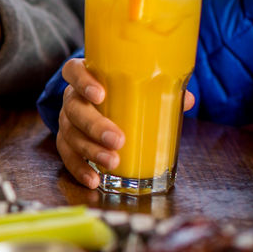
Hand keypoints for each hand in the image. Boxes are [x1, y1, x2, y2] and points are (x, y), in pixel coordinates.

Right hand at [57, 58, 195, 188]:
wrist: (100, 107)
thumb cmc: (121, 95)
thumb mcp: (136, 88)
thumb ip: (159, 92)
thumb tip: (186, 100)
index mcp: (86, 78)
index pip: (73, 71)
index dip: (83, 81)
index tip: (100, 95)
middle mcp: (72, 98)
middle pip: (74, 108)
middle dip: (94, 126)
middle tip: (117, 140)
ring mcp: (67, 121)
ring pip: (70, 134)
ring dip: (91, 150)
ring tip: (112, 162)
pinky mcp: (66, 143)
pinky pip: (67, 156)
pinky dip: (79, 169)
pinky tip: (94, 180)